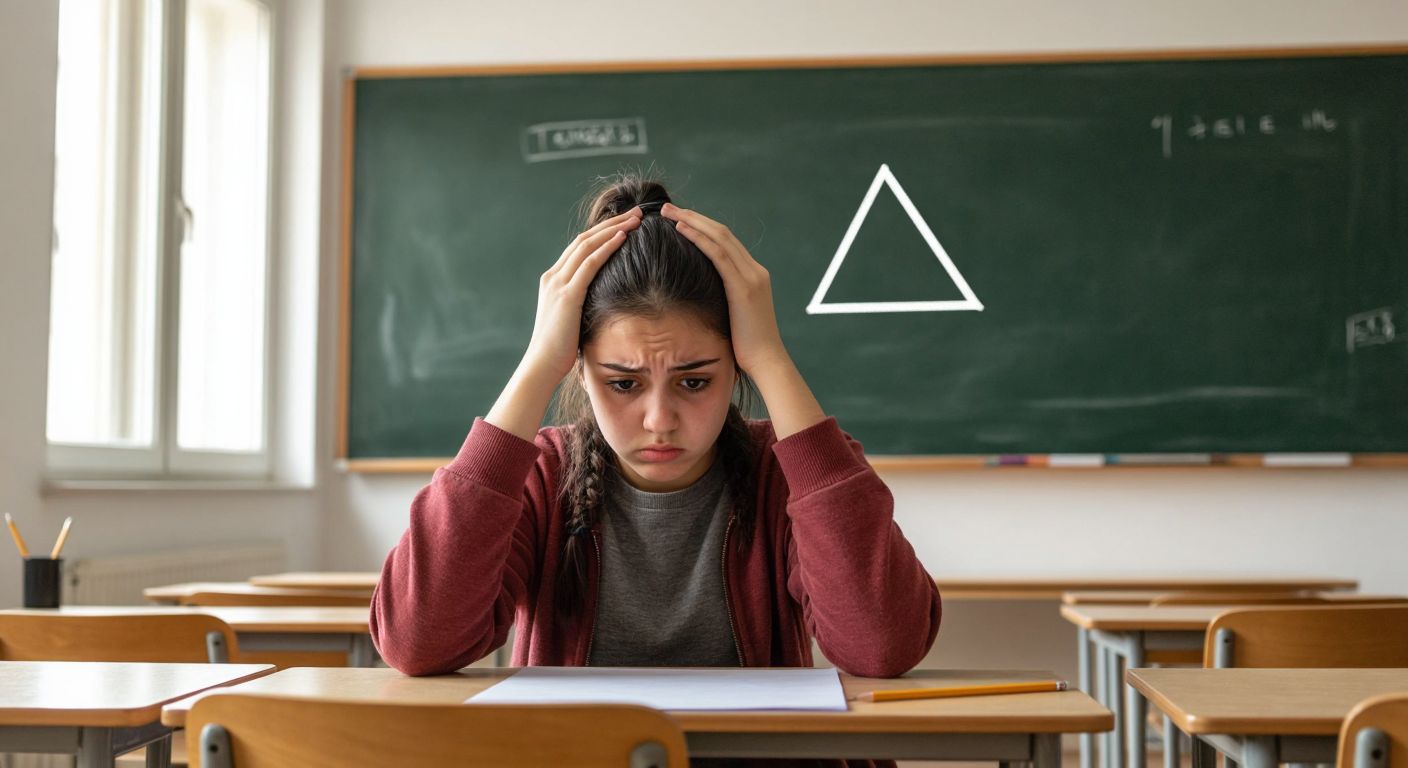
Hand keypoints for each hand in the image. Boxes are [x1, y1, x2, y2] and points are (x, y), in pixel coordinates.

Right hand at [523, 208, 640, 378]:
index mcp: (553, 280)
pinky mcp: (567, 295)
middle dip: (611, 223)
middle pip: (585, 239)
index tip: (624, 224)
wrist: (542, 365)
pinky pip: (590, 264)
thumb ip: (582, 304)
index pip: (579, 248)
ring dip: (613, 229)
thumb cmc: (559, 349)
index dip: (602, 233)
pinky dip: (607, 247)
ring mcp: (558, 284)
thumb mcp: (571, 319)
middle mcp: (553, 277)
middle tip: (636, 212)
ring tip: (635, 219)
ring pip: (588, 245)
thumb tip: (603, 303)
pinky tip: (623, 237)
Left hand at [661, 203, 787, 373]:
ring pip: (719, 237)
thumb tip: (699, 297)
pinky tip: (681, 229)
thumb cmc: (746, 347)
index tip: (680, 220)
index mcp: (754, 276)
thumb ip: (722, 300)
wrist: (766, 362)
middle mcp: (755, 271)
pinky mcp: (743, 288)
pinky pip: (719, 255)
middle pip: (722, 232)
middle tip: (668, 208)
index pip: (726, 241)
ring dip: (692, 221)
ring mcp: (751, 277)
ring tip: (670, 213)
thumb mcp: (734, 316)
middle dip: (694, 217)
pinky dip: (699, 238)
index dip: (702, 226)